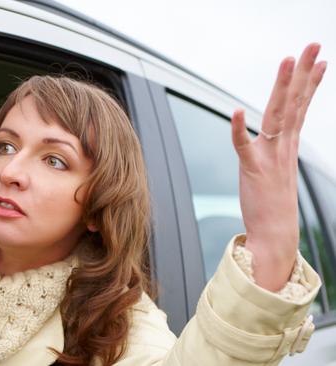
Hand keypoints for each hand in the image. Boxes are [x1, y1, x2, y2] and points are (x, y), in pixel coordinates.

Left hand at [231, 43, 326, 290]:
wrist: (275, 235)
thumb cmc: (273, 204)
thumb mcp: (277, 170)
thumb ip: (275, 151)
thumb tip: (274, 138)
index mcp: (288, 146)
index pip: (301, 107)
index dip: (309, 83)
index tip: (320, 61)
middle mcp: (283, 147)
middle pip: (294, 102)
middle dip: (303, 72)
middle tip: (313, 45)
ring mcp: (270, 156)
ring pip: (276, 115)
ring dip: (281, 87)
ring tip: (287, 61)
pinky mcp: (252, 170)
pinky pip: (244, 146)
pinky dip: (239, 130)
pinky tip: (236, 112)